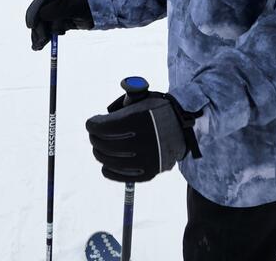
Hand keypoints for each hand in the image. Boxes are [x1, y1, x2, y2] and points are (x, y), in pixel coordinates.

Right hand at [25, 0, 92, 50]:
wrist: (98, 14)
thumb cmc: (86, 6)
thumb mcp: (71, 7)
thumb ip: (56, 10)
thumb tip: (40, 16)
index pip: (39, 3)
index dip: (33, 14)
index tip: (31, 25)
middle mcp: (53, 4)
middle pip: (40, 16)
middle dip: (38, 29)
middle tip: (41, 40)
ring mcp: (56, 14)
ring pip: (43, 25)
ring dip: (38, 36)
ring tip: (37, 47)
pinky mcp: (59, 24)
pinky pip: (48, 31)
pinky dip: (43, 39)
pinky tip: (38, 47)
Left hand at [85, 90, 201, 182]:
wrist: (184, 127)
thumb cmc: (158, 110)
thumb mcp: (142, 99)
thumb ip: (123, 103)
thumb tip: (104, 118)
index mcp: (139, 119)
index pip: (104, 127)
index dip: (93, 125)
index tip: (90, 123)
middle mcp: (142, 140)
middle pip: (106, 144)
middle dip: (95, 138)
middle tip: (94, 135)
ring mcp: (146, 159)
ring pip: (111, 161)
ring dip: (100, 154)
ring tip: (99, 148)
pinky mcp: (149, 172)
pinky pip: (121, 176)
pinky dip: (109, 171)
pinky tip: (106, 165)